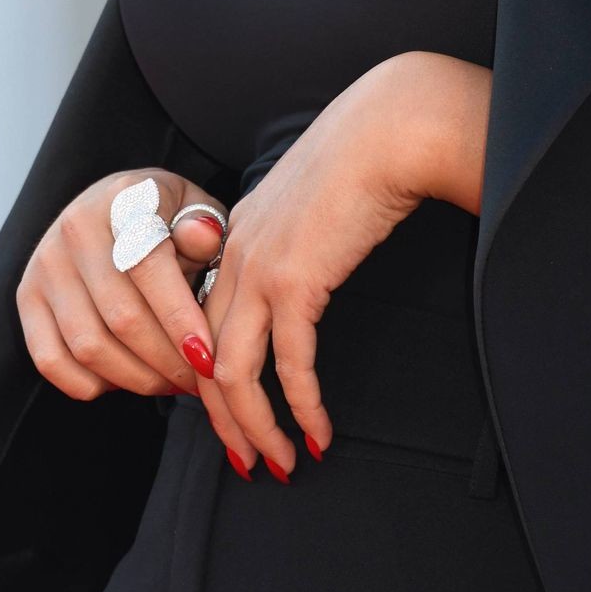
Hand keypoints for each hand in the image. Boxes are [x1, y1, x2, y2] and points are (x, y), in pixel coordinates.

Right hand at [16, 169, 228, 398]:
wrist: (112, 205)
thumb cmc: (163, 214)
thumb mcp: (193, 207)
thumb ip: (203, 227)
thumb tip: (203, 238)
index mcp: (123, 199)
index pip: (149, 267)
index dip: (179, 318)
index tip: (206, 356)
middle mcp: (76, 228)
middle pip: (121, 317)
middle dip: (165, 360)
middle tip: (196, 378)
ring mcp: (46, 264)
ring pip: (88, 346)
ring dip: (135, 378)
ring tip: (168, 381)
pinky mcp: (27, 297)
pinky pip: (51, 361)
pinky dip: (91, 383)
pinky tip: (124, 379)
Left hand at [195, 51, 492, 479]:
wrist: (388, 128)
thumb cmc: (365, 154)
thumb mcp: (310, 200)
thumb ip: (295, 236)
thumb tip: (306, 269)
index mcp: (234, 234)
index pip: (202, 320)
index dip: (211, 376)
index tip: (234, 414)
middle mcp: (233, 254)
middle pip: (203, 357)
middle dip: (223, 420)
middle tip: (247, 460)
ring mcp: (257, 268)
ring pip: (232, 373)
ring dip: (255, 428)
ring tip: (279, 463)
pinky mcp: (293, 282)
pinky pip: (289, 366)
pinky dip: (301, 407)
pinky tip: (317, 432)